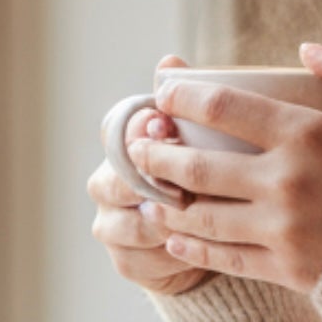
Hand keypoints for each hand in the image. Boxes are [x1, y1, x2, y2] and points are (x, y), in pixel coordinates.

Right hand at [88, 56, 211, 297]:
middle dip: (151, 178)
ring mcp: (112, 223)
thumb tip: (170, 61)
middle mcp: (108, 182)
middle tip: (185, 177)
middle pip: (115, 178)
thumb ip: (188, 102)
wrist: (213, 239)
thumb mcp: (208, 139)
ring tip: (196, 213)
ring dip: (164, 218)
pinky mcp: (126, 260)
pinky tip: (196, 245)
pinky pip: (142, 255)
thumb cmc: (211, 176)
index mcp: (122, 146)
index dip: (138, 129)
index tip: (164, 125)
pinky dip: (170, 250)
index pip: (116, 130)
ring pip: (129, 221)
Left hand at [123, 44, 321, 291]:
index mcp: (309, 136)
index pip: (222, 108)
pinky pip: (220, 257)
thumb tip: (308, 50)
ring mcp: (280, 231)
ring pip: (199, 216)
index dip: (181, 96)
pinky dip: (190, 245)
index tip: (163, 90)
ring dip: (163, 202)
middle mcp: (285, 182)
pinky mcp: (283, 270)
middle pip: (195, 167)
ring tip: (145, 190)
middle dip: (156, 153)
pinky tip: (175, 234)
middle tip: (139, 144)